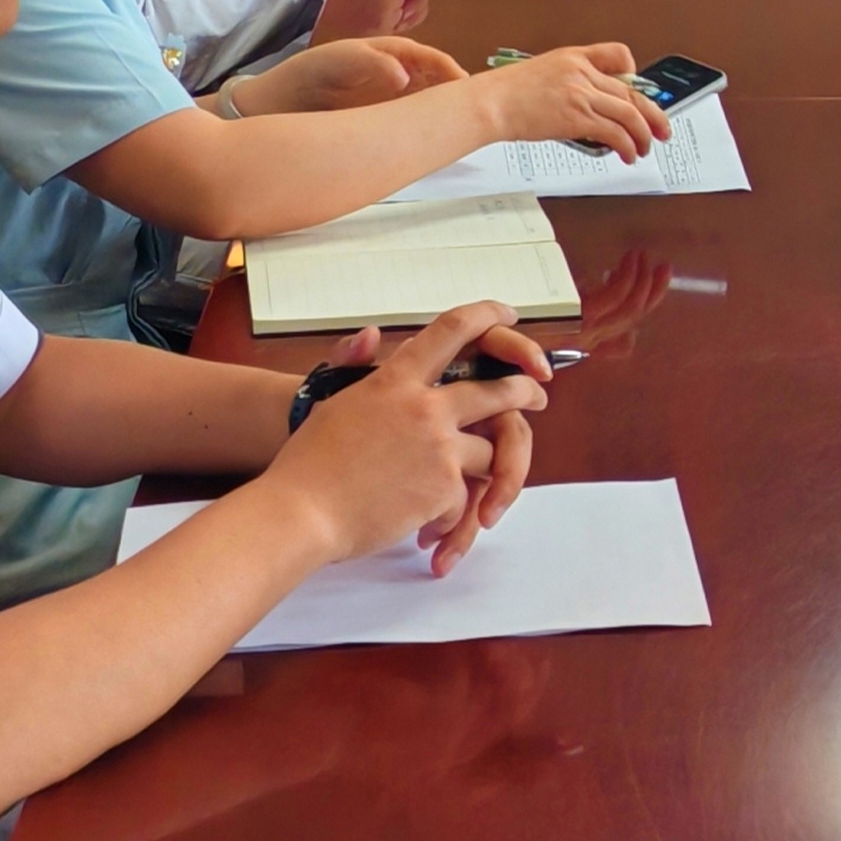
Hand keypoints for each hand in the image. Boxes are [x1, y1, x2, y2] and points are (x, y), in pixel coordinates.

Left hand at [236, 34, 470, 117]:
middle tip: (476, 113)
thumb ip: (370, 63)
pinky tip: (430, 148)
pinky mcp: (380, 124)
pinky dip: (423, 136)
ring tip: (459, 133)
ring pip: (426, 108)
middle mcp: (395, 77)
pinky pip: (409, 128)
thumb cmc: (306, 76)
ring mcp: (389, 102)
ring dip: (442, 117)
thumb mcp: (336, 63)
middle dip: (456, 95)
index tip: (465, 86)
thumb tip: (405, 76)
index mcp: (389, 54)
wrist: (273, 106)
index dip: (449, 71)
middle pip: (436, 84)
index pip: (430, 60)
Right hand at [262, 303, 547, 570]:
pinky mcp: (443, 487)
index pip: (450, 330)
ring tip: (484, 488)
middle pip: (497, 390)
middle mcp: (424, 407)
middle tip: (539, 393)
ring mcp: (438, 447)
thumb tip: (370, 335)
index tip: (508, 312)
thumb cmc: (308, 462)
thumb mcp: (332, 402)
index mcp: (395, 381)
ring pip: (491, 449)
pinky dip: (453, 513)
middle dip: (526, 390)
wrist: (301, 512)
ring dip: (487, 469)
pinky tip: (432, 528)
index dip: (486, 314)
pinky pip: (467, 495)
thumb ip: (355, 366)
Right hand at [475, 43, 666, 157]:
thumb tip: (586, 106)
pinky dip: (628, 145)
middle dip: (653, 114)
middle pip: (631, 91)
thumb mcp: (542, 74)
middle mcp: (582, 72)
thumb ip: (568, 83)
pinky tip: (628, 155)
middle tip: (662, 128)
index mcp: (574, 57)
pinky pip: (615, 132)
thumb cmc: (505, 93)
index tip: (638, 92)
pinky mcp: (577, 117)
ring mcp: (581, 93)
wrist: (489, 102)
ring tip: (645, 148)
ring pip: (630, 113)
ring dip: (643, 135)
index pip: (618, 54)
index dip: (634, 74)